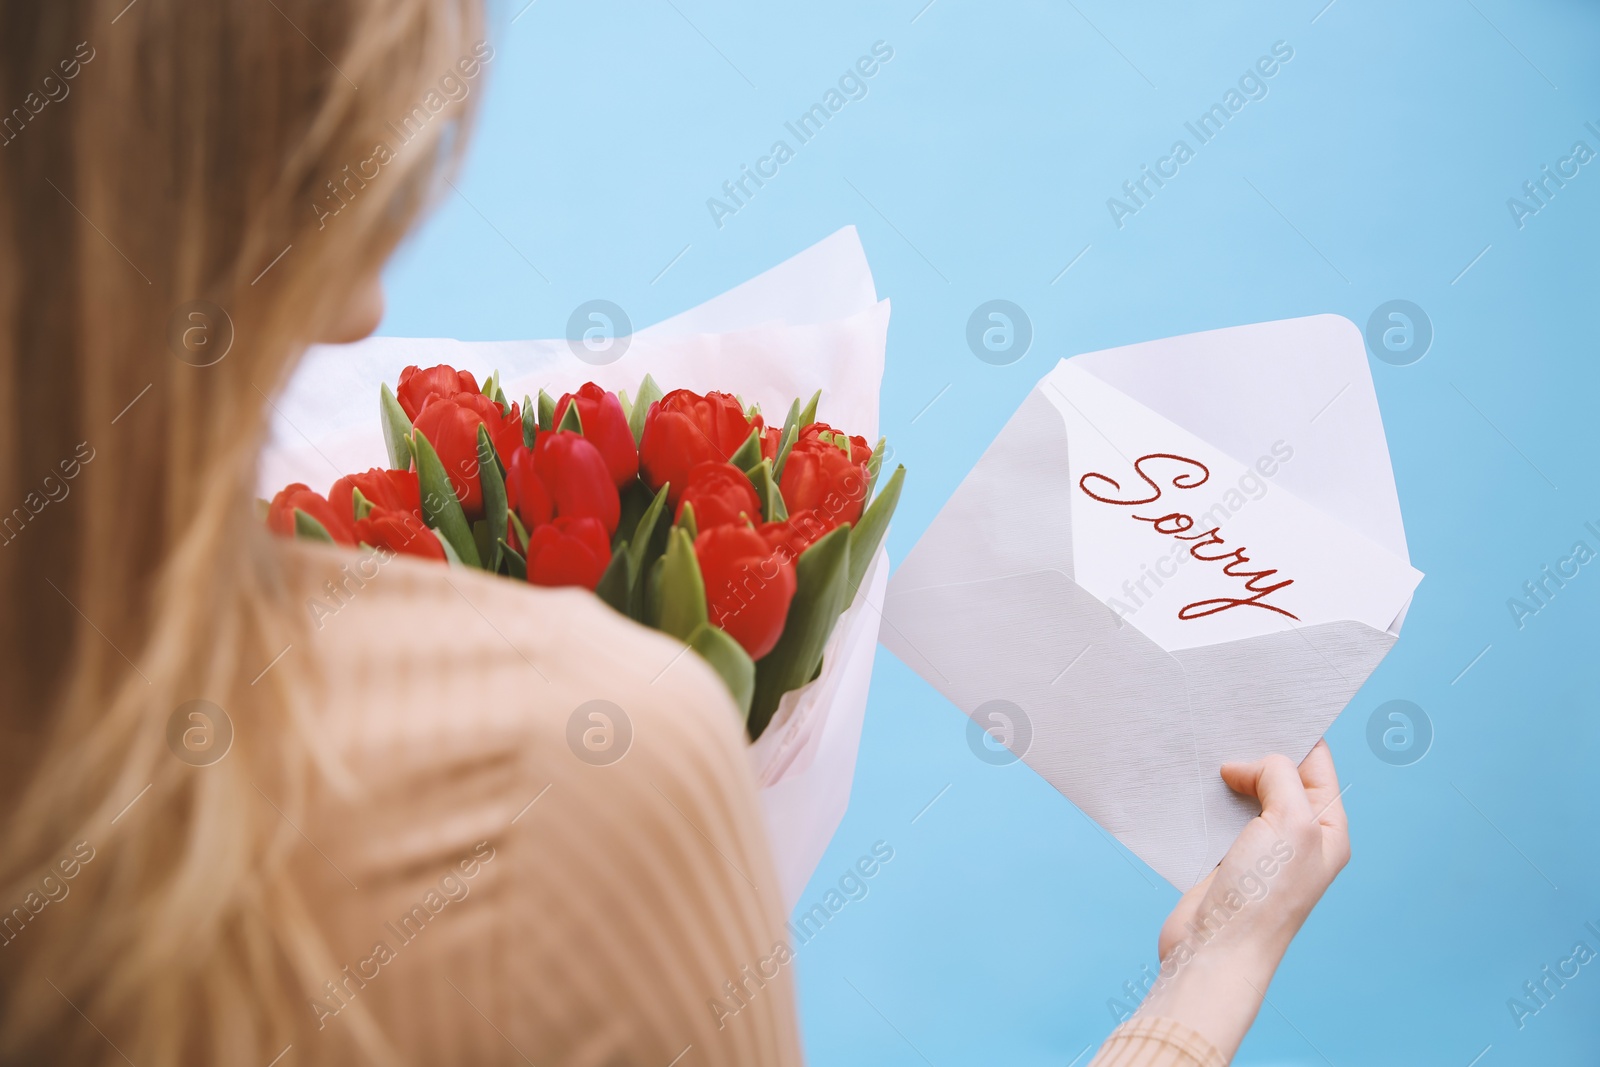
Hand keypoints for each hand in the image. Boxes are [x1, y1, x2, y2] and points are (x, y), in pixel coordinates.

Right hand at [1134, 740, 1349, 1059]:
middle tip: (1231, 721)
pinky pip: (1218, 812)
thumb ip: (1278, 779)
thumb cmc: (1263, 897)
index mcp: (1327, 830)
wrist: (1214, 949)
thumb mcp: (1291, 824)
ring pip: (1246, 793)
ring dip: (1228, 773)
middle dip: (1258, 751)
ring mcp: (1260, 848)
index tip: (1268, 706)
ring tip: (1208, 747)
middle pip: (1279, 777)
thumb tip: (1243, 766)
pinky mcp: (1223, 856)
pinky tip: (1193, 781)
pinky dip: (1206, 795)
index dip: (1296, 736)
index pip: (1317, 767)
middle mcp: (1297, 837)